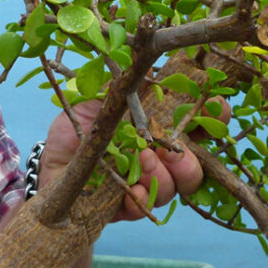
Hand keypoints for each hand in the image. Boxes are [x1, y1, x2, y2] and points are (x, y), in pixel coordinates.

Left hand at [40, 99, 227, 220]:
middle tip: (170, 151)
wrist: (52, 164)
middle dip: (189, 159)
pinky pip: (147, 207)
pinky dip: (142, 200)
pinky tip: (131, 193)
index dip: (214, 116)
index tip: (216, 109)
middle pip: (196, 163)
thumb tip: (146, 60)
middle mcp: (160, 156)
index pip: (198, 123)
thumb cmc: (80, 127)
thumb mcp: (98, 97)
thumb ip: (125, 82)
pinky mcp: (129, 206)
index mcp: (159, 126)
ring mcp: (147, 183)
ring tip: (140, 162)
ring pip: (176, 187)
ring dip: (162, 176)